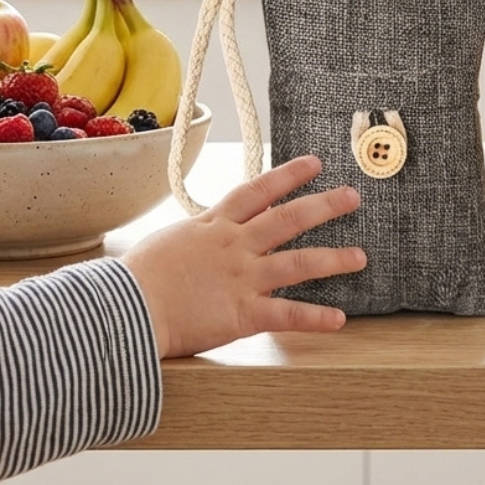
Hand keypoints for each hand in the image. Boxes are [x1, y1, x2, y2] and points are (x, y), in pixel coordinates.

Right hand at [121, 156, 365, 357]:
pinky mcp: (243, 313)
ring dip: (333, 259)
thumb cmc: (135, 279)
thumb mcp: (167, 244)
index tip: (314, 163)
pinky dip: (315, 318)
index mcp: (213, 226)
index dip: (288, 175)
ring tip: (360, 258)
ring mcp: (242, 278)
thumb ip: (193, 240)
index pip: (257, 191)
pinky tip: (339, 320)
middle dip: (324, 205)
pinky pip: (287, 315)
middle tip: (352, 196)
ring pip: (298, 263)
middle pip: (288, 218)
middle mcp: (234, 246)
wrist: (125, 307)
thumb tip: (197, 239)